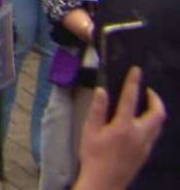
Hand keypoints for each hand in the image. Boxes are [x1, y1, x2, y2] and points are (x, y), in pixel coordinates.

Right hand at [74, 66, 165, 189]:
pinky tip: (141, 124)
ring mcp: (146, 144)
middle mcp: (140, 134)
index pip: (131, 99)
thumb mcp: (90, 131)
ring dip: (155, 111)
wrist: (105, 182)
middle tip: (148, 91)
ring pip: (159, 124)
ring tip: (145, 105)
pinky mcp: (146, 153)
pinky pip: (154, 134)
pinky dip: (151, 124)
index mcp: (124, 126)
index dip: (134, 82)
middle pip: (158, 113)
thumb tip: (102, 90)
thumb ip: (97, 109)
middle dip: (156, 99)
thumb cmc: (93, 155)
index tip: (136, 71)